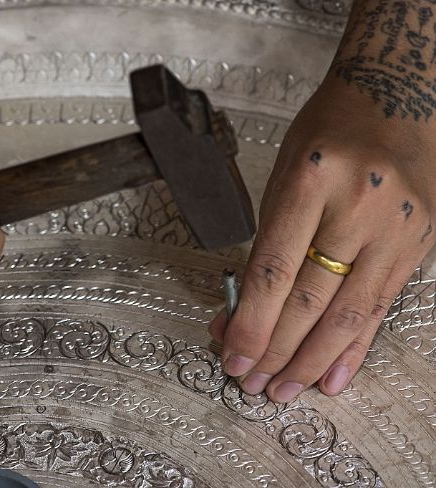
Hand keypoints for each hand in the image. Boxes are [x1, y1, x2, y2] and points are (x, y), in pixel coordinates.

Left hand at [209, 76, 435, 400]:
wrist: (395, 98)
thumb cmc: (327, 133)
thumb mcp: (282, 177)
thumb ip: (266, 245)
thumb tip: (241, 309)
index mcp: (311, 179)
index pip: (273, 270)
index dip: (250, 322)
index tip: (231, 354)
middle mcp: (358, 204)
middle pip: (308, 300)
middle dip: (274, 350)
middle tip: (250, 382)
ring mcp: (396, 226)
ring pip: (347, 314)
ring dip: (309, 361)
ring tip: (281, 390)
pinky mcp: (419, 243)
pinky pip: (381, 308)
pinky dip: (354, 348)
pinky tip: (331, 378)